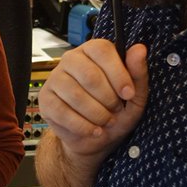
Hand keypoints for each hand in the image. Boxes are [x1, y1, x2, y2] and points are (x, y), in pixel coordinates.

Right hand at [39, 39, 149, 161]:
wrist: (94, 137)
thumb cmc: (115, 112)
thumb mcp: (135, 95)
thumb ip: (138, 72)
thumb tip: (140, 49)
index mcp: (92, 51)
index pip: (102, 50)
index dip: (118, 74)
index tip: (128, 94)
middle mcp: (71, 59)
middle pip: (90, 75)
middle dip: (108, 99)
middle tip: (115, 110)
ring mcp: (55, 78)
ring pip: (76, 96)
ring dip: (97, 114)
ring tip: (105, 121)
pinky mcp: (45, 99)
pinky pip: (63, 112)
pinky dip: (83, 126)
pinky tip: (93, 130)